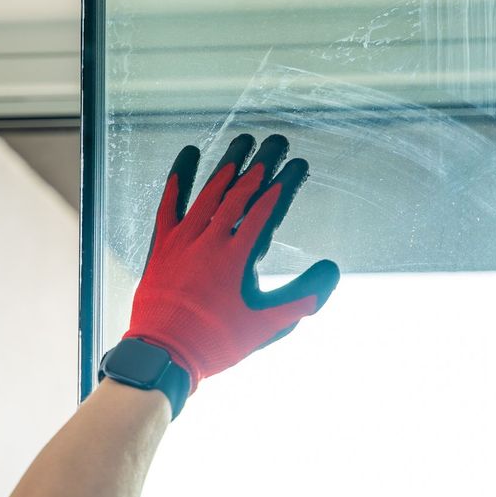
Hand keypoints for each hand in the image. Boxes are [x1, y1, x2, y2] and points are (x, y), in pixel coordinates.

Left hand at [122, 133, 340, 391]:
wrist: (164, 355)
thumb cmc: (218, 342)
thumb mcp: (269, 325)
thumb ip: (303, 296)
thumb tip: (332, 269)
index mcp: (238, 256)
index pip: (267, 207)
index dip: (285, 182)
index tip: (299, 162)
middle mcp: (211, 239)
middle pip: (240, 191)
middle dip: (261, 163)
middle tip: (275, 141)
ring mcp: (184, 239)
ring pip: (209, 191)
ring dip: (227, 164)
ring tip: (243, 142)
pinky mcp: (163, 244)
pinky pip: (170, 203)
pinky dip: (180, 178)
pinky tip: (188, 156)